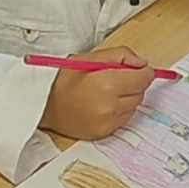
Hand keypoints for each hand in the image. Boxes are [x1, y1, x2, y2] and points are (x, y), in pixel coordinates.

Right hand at [39, 47, 158, 141]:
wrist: (44, 105)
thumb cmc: (64, 79)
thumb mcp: (90, 57)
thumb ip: (121, 55)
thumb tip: (142, 64)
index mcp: (107, 84)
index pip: (144, 78)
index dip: (143, 71)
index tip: (137, 69)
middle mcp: (110, 106)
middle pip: (141, 93)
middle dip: (134, 84)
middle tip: (117, 78)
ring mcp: (108, 122)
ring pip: (134, 107)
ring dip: (127, 98)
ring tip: (107, 91)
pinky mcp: (104, 132)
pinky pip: (124, 119)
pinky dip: (119, 110)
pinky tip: (103, 104)